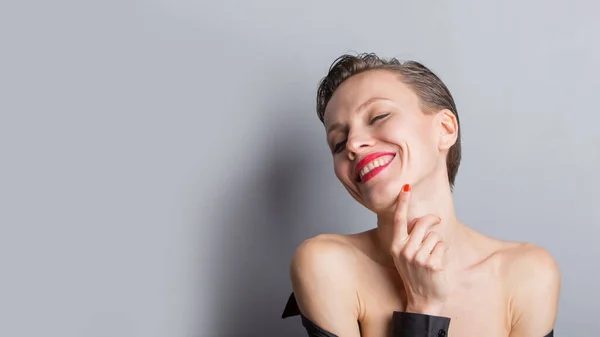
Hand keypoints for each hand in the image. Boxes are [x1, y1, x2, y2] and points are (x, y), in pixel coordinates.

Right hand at [390, 184, 448, 315]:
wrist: (422, 300)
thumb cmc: (415, 275)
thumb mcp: (404, 256)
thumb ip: (409, 238)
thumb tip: (419, 219)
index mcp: (396, 246)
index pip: (399, 219)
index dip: (403, 202)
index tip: (406, 188)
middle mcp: (404, 250)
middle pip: (423, 222)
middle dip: (432, 220)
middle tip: (437, 221)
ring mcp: (417, 258)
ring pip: (435, 235)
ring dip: (438, 243)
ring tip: (433, 256)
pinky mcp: (432, 264)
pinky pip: (442, 246)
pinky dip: (443, 252)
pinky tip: (438, 263)